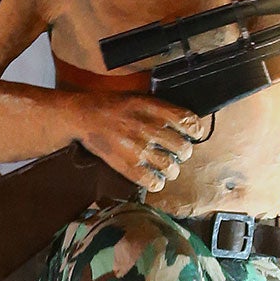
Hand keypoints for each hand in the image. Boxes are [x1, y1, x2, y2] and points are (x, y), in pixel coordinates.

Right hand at [75, 94, 208, 192]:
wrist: (84, 116)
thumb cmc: (112, 106)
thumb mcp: (139, 99)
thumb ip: (161, 110)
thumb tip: (185, 124)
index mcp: (154, 109)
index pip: (188, 122)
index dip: (195, 131)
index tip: (193, 134)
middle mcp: (149, 129)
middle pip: (183, 149)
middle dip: (183, 153)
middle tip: (176, 153)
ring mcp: (138, 149)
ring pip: (171, 168)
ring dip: (171, 169)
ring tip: (165, 166)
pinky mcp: (127, 166)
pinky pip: (153, 182)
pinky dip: (157, 182)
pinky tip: (153, 177)